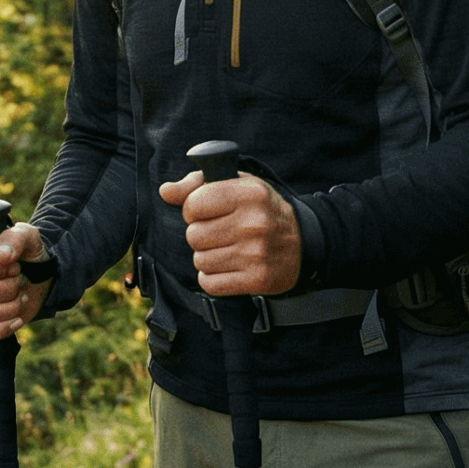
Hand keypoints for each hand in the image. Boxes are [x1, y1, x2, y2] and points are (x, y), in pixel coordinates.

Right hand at [0, 221, 50, 340]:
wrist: (33, 275)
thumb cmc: (26, 253)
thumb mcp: (28, 237)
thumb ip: (15, 238)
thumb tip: (0, 255)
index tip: (15, 267)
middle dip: (8, 290)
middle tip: (21, 282)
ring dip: (10, 309)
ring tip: (21, 298)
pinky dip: (2, 329)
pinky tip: (17, 320)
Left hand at [159, 169, 300, 297]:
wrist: (303, 244)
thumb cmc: (262, 210)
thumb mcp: (237, 185)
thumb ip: (197, 184)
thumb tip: (165, 191)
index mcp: (249, 194)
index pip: (193, 205)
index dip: (193, 210)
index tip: (207, 212)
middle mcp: (254, 223)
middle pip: (193, 235)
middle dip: (201, 235)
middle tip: (221, 233)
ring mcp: (257, 254)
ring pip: (200, 260)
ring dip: (208, 257)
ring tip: (228, 250)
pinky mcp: (257, 280)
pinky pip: (210, 283)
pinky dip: (213, 278)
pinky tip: (230, 267)